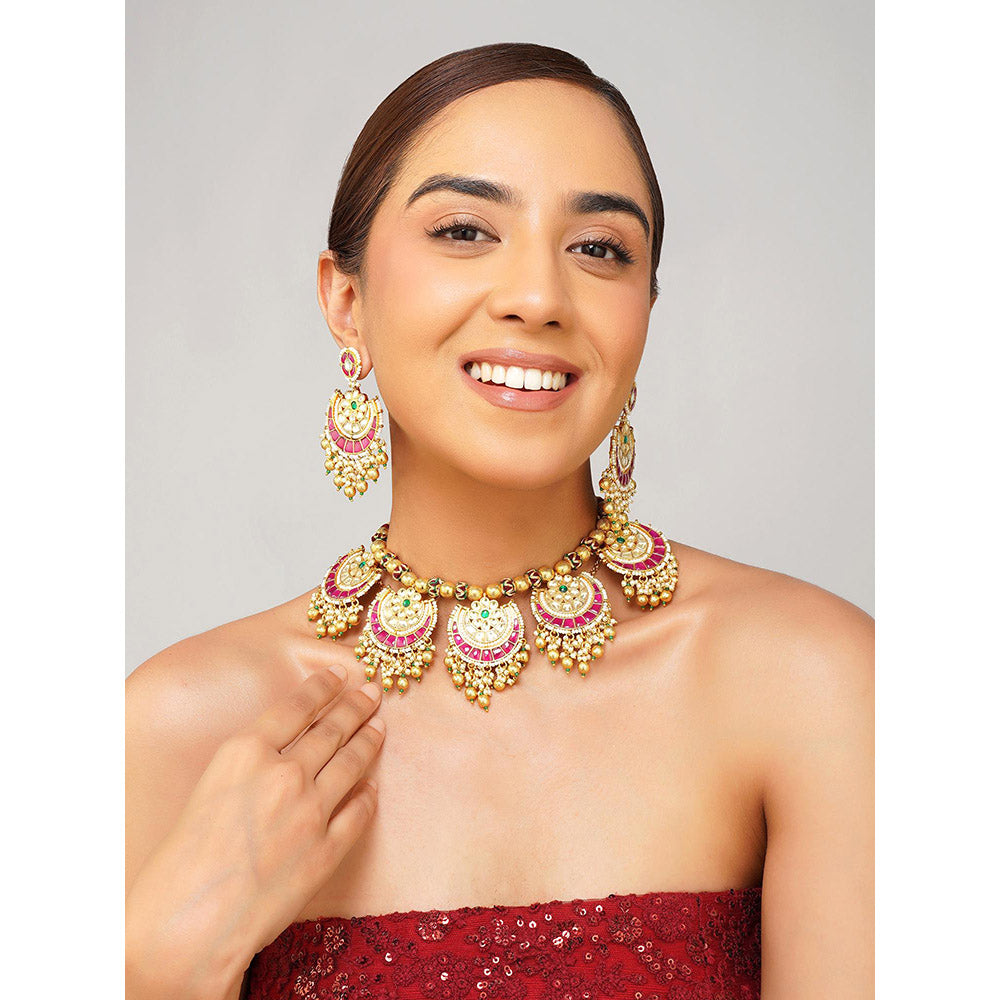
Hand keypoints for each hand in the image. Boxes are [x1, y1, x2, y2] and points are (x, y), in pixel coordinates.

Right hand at [125, 666, 384, 998]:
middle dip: (356, 707)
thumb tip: (278, 754)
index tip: (340, 675)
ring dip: (368, 741)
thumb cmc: (182, 863)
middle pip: (331, 729)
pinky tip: (372, 787)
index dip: (322, 688)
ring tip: (378, 728)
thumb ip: (247, 766)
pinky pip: (358, 812)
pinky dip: (368, 796)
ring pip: (351, 763)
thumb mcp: (208, 789)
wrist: (188, 923)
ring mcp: (310, 810)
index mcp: (245, 752)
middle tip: (372, 693)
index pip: (296, 706)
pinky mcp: (328, 849)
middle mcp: (283, 773)